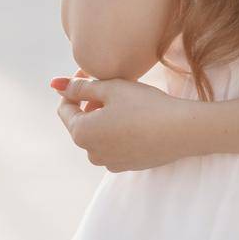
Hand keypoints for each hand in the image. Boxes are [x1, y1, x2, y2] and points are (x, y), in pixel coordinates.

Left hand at [51, 72, 197, 171]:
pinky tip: (136, 118)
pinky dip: (118, 131)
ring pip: (98, 134)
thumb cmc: (144, 105)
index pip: (65, 107)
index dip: (75, 87)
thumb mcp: (110, 88)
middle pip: (81, 122)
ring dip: (104, 117)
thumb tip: (56, 84)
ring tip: (125, 101)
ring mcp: (109, 163)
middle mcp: (91, 153)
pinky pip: (113, 145)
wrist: (181, 131)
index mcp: (81, 133)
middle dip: (90, 102)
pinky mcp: (127, 165)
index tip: (91, 73)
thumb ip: (81, 87)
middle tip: (111, 83)